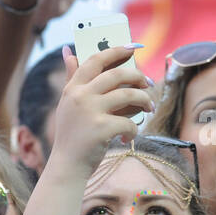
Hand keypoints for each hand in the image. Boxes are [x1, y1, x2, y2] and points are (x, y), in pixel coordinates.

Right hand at [50, 44, 151, 169]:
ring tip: (148, 108)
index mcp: (72, 88)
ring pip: (128, 95)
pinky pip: (129, 121)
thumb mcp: (68, 105)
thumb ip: (71, 78)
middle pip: (117, 74)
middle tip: (148, 83)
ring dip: (144, 100)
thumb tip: (69, 51)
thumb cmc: (71, 135)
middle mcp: (80, 96)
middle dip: (138, 76)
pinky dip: (133, 129)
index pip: (95, 60)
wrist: (67, 167)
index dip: (116, 50)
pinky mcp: (102, 128)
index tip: (133, 47)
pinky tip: (127, 136)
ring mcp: (90, 111)